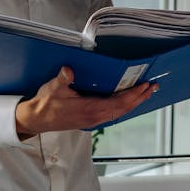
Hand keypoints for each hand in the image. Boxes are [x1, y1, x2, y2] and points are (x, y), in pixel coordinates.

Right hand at [15, 66, 157, 138]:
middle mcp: (95, 117)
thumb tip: (68, 70)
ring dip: (134, 103)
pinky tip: (129, 101)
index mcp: (90, 109)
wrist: (37, 120)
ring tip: (146, 93)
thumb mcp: (53, 88)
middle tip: (153, 87)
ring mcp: (94, 120)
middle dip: (140, 98)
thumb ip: (63, 79)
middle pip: (124, 109)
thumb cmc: (45, 104)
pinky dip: (125, 106)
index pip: (118, 103)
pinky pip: (114, 113)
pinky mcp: (92, 120)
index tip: (144, 86)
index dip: (133, 95)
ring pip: (120, 112)